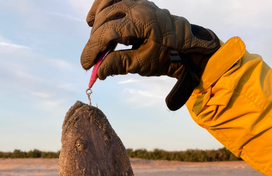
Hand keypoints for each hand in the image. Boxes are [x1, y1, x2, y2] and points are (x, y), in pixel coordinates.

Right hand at [81, 0, 219, 109]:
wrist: (185, 46)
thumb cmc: (167, 55)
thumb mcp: (143, 64)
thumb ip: (119, 65)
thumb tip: (99, 71)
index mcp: (140, 22)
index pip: (107, 32)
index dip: (93, 49)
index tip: (86, 65)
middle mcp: (137, 7)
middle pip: (104, 19)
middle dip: (94, 41)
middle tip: (93, 60)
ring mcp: (136, 3)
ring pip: (106, 5)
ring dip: (97, 25)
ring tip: (96, 44)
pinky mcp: (135, 4)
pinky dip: (101, 8)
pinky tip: (93, 20)